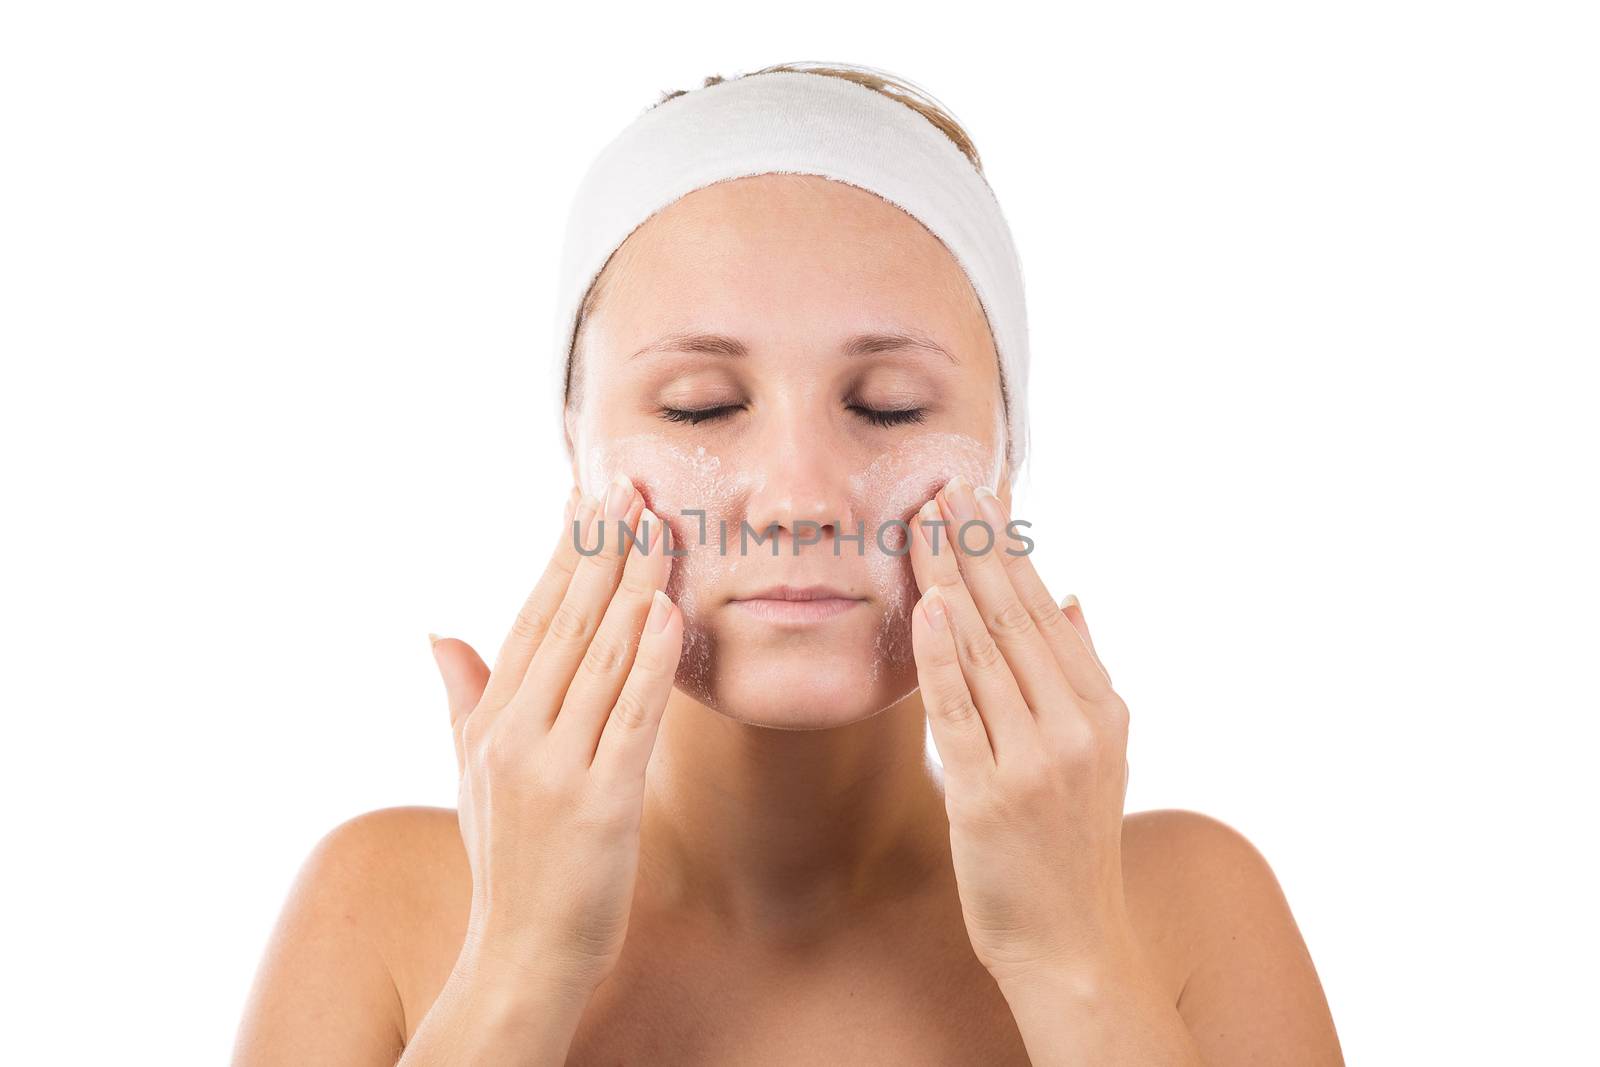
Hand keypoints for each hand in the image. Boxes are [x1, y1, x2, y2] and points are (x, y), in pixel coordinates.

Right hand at [429, 474, 682, 1001]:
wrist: (521, 956)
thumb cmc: (509, 862)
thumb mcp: (471, 775)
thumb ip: (463, 697)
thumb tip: (439, 632)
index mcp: (491, 723)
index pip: (532, 618)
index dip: (563, 554)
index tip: (589, 496)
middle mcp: (516, 736)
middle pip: (567, 622)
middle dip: (602, 548)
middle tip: (632, 484)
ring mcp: (557, 768)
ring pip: (602, 657)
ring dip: (633, 585)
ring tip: (659, 524)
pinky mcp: (602, 803)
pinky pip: (631, 717)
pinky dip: (651, 661)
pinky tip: (669, 611)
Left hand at [907, 475, 1137, 989]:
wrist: (1072, 945)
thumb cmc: (1069, 846)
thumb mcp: (1098, 753)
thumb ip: (1081, 673)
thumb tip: (1071, 598)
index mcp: (1100, 708)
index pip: (1044, 609)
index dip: (1007, 548)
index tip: (976, 494)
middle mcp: (1076, 726)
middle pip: (1016, 617)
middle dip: (978, 545)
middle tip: (944, 483)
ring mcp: (1036, 761)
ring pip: (987, 652)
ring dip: (954, 580)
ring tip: (926, 522)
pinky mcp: (991, 797)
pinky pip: (961, 712)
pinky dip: (943, 657)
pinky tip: (927, 607)